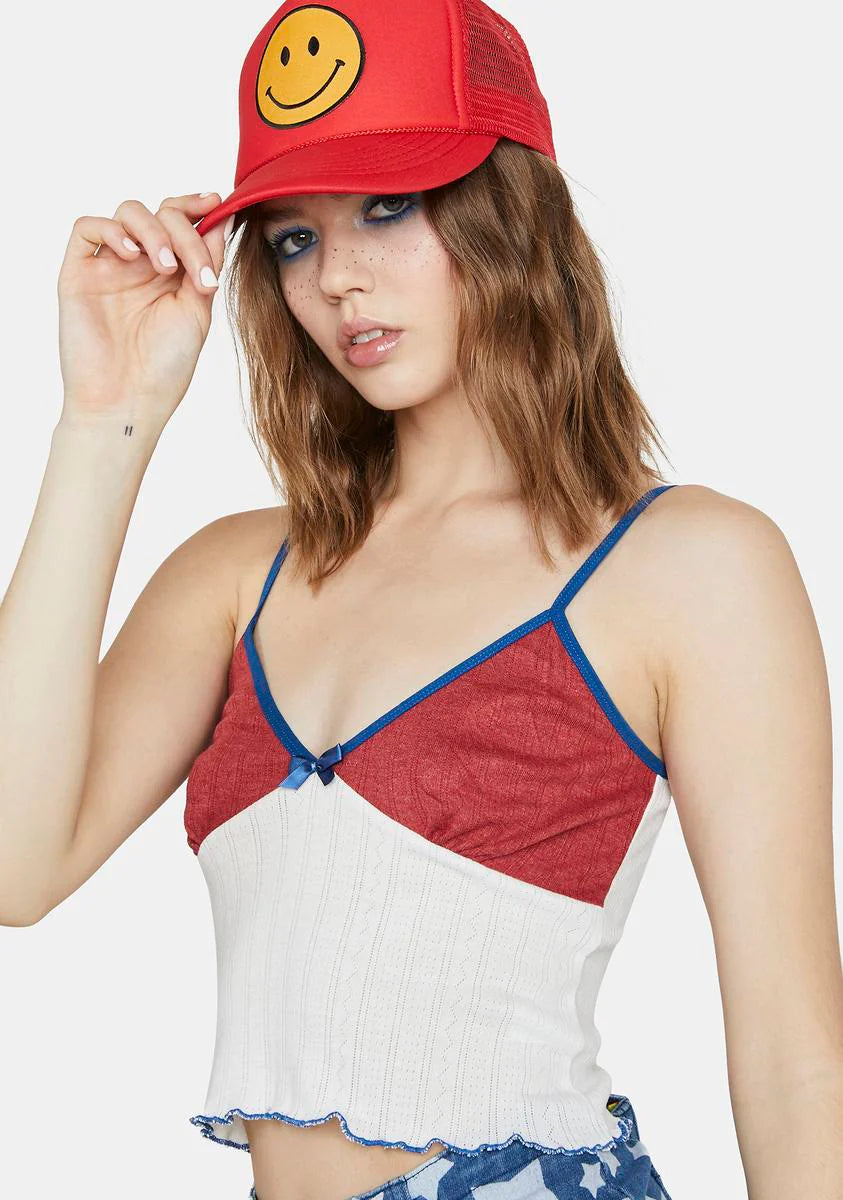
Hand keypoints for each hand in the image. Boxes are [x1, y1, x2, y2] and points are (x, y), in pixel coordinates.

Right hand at [56, 192, 230, 429]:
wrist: (128, 402)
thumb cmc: (165, 367)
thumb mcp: (197, 308)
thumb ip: (206, 263)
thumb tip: (221, 219)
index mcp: (172, 274)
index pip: (183, 222)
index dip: (198, 206)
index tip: (217, 201)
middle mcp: (141, 265)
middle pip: (161, 213)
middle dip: (183, 230)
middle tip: (194, 269)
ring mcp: (110, 267)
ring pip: (128, 212)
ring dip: (153, 230)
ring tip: (165, 268)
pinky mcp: (79, 273)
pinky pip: (88, 228)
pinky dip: (113, 231)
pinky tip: (132, 256)